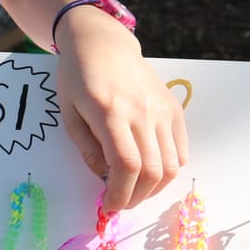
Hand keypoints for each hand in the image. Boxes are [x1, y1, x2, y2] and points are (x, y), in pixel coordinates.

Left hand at [53, 11, 187, 210]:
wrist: (104, 43)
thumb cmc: (77, 77)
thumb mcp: (69, 114)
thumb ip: (87, 149)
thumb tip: (105, 180)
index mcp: (109, 112)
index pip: (126, 165)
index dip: (120, 194)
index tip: (109, 206)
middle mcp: (141, 111)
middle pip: (151, 170)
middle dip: (136, 197)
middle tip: (121, 202)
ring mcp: (162, 109)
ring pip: (170, 165)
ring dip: (154, 188)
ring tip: (135, 189)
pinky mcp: (174, 108)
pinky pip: (180, 150)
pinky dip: (168, 169)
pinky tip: (150, 171)